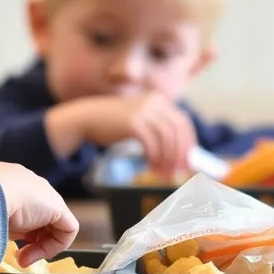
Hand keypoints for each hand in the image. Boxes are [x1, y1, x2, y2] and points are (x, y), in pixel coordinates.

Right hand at [0, 161, 78, 265]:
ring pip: (52, 226)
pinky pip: (67, 230)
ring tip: (22, 259)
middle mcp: (28, 186)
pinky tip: (36, 253)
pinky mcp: (57, 206)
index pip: (22, 209)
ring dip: (39, 248)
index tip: (8, 244)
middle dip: (30, 241)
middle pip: (39, 218)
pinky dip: (54, 246)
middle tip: (17, 257)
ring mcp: (44, 194)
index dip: (18, 232)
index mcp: (9, 182)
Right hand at [46, 92, 195, 175]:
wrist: (86, 118)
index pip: (182, 122)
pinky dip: (154, 157)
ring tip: (161, 173)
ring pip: (166, 138)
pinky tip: (150, 166)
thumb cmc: (113, 124)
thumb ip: (158, 130)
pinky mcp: (133, 122)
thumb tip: (181, 154)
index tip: (187, 161)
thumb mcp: (139, 121)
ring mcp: (143, 111)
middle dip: (179, 153)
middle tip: (177, 172)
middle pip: (177, 130)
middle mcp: (153, 102)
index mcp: (158, 100)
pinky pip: (151, 144)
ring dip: (167, 159)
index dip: (188, 143)